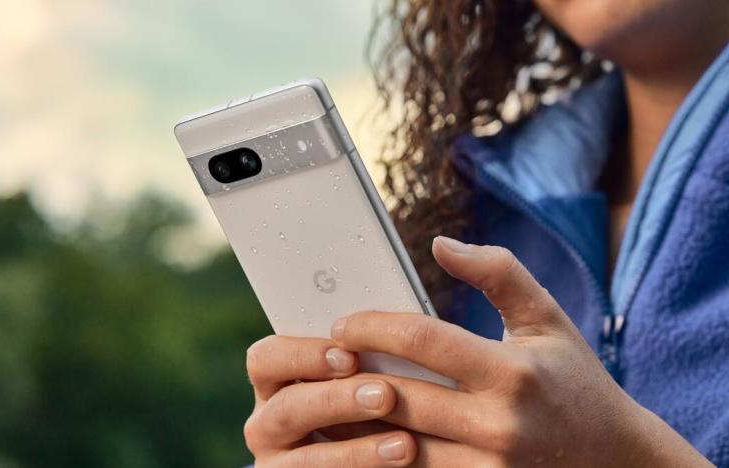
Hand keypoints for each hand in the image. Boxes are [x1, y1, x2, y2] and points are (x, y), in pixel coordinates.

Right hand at [243, 335, 416, 465]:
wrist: (361, 460)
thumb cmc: (361, 404)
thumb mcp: (347, 380)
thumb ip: (355, 362)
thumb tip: (392, 336)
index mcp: (272, 383)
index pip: (267, 358)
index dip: (305, 355)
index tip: (350, 356)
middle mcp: (266, 423)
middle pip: (288, 407)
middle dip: (337, 400)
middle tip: (385, 394)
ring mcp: (279, 463)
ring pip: (306, 459)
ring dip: (357, 451)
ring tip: (405, 444)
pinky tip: (398, 462)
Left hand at [325, 237, 711, 466]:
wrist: (612, 458)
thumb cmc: (573, 378)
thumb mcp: (546, 318)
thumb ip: (497, 272)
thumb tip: (439, 243)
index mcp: (512, 372)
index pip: (422, 339)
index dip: (372, 326)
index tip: (342, 324)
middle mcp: (499, 424)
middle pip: (399, 395)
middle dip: (350, 376)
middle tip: (320, 360)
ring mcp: (488, 467)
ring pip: (396, 445)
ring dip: (353, 421)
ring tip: (323, 397)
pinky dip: (378, 456)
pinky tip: (356, 437)